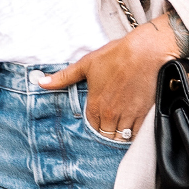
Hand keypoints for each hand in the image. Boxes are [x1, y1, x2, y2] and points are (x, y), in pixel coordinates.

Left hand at [39, 15, 181, 138]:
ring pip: (121, 136)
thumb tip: (41, 82)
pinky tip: (134, 128)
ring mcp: (128, 116)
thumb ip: (64, 77)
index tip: (99, 120)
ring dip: (120, 134)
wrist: (146, 52)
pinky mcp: (144, 114)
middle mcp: (110, 114)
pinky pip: (137, 134)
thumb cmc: (117, 55)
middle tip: (110, 125)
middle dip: (107, 132)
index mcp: (95, 105)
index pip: (91, 127)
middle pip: (106, 134)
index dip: (95, 124)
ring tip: (121, 127)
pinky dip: (134, 134)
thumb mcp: (86, 64)